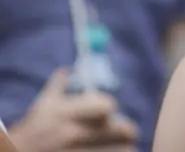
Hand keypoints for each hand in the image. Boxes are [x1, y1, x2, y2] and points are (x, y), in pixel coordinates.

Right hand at [8, 68, 138, 151]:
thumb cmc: (32, 133)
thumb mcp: (43, 107)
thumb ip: (58, 86)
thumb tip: (67, 68)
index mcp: (65, 115)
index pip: (108, 106)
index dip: (109, 108)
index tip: (106, 113)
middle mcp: (73, 135)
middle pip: (123, 129)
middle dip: (124, 129)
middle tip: (120, 132)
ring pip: (124, 149)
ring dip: (122, 146)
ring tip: (114, 146)